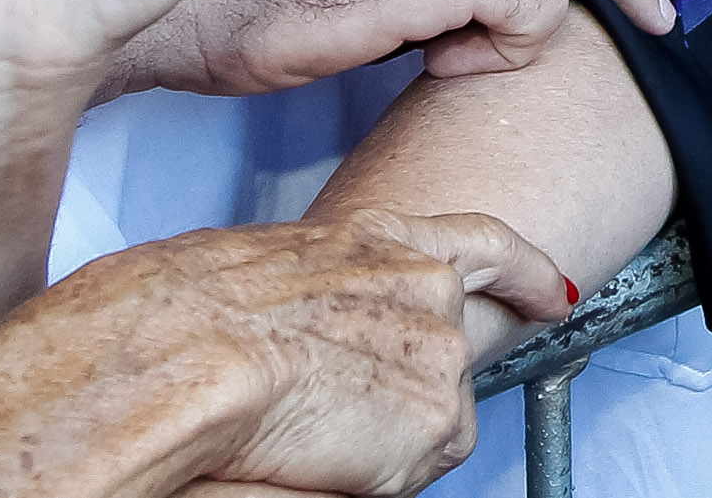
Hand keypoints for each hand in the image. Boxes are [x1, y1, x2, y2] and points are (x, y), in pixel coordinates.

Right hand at [0, 212, 570, 497]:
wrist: (174, 355)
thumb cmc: (163, 314)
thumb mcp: (238, 268)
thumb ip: (304, 287)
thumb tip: (299, 328)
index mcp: (367, 238)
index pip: (479, 244)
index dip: (519, 269)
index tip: (548, 286)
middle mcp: (420, 286)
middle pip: (454, 349)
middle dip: (409, 380)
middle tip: (345, 400)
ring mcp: (436, 353)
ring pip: (433, 416)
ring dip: (382, 436)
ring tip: (301, 435)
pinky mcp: (432, 422)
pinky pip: (414, 467)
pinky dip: (371, 475)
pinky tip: (312, 461)